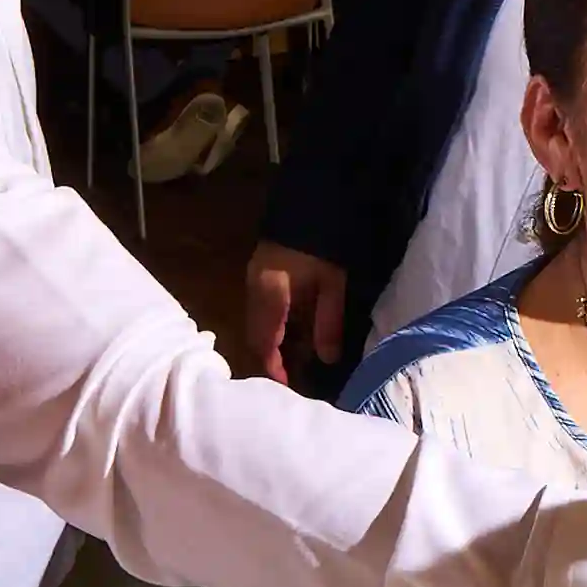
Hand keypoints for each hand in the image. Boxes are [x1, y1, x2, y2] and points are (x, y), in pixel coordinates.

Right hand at [245, 241, 347, 383]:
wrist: (312, 200)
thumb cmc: (326, 243)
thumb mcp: (333, 284)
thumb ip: (329, 322)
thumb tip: (326, 359)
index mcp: (269, 294)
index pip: (265, 342)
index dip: (275, 368)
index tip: (288, 386)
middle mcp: (253, 289)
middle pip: (255, 334)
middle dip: (272, 357)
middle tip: (294, 374)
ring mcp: (253, 279)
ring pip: (257, 322)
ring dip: (274, 341)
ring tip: (297, 357)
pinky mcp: (259, 272)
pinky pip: (262, 309)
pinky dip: (275, 325)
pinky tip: (294, 331)